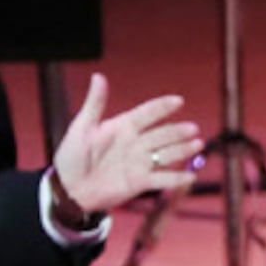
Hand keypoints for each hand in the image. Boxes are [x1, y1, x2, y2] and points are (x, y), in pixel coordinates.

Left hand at [52, 73, 203, 223]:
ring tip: (197, 144)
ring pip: (166, 154)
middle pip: (162, 134)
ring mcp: (140, 163)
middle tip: (192, 128)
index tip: (178, 101)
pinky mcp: (140, 182)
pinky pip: (162, 179)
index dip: (162, 107)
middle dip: (177, 131)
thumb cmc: (72, 156)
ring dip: (182, 149)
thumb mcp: (81, 127)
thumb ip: (95, 103)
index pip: (147, 113)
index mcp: (123, 126)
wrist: (68, 189)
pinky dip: (177, 178)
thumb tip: (98, 76)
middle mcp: (136, 143)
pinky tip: (191, 176)